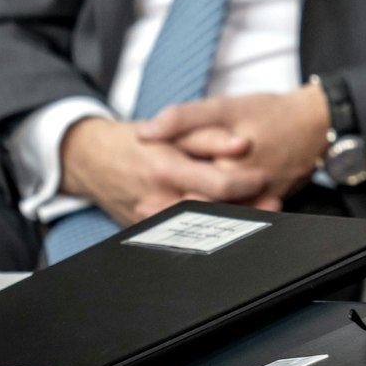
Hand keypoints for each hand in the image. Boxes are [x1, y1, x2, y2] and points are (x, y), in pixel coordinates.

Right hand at [58, 115, 268, 226]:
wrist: (91, 159)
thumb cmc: (136, 141)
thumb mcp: (171, 130)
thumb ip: (208, 136)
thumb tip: (243, 143)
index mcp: (167, 169)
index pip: (218, 185)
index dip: (247, 183)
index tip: (265, 178)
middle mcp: (159, 199)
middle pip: (212, 213)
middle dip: (247, 210)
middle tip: (274, 203)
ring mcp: (151, 219)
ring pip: (198, 230)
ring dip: (231, 225)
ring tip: (261, 216)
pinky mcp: (145, 230)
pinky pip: (179, 235)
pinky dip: (205, 233)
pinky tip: (228, 226)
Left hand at [137, 85, 332, 205]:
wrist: (316, 125)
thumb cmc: (271, 113)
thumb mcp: (226, 106)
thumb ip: (183, 118)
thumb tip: (144, 132)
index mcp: (229, 167)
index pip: (189, 195)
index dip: (162, 204)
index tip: (140, 206)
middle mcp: (244, 190)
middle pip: (202, 213)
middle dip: (173, 218)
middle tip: (145, 215)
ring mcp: (258, 201)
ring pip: (220, 220)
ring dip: (193, 224)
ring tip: (165, 222)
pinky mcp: (268, 203)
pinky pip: (241, 219)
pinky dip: (220, 222)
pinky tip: (202, 220)